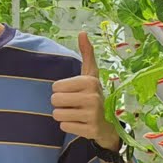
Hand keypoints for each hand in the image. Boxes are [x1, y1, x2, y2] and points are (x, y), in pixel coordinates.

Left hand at [51, 32, 120, 150]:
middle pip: (55, 100)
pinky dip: (69, 126)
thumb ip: (86, 53)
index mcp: (89, 81)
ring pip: (58, 115)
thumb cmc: (93, 95)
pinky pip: (64, 127)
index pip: (55, 87)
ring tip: (77, 114)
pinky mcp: (91, 130)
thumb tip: (82, 32)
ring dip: (64, 115)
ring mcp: (93, 114)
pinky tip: (80, 123)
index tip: (73, 92)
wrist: (108, 123)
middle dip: (61, 104)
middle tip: (74, 104)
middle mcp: (93, 97)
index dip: (61, 90)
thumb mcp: (91, 74)